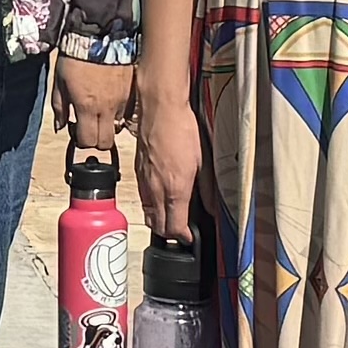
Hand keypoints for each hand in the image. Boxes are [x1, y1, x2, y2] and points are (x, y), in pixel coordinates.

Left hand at [55, 52, 132, 150]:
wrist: (99, 35)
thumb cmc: (75, 57)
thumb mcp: (59, 82)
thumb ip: (59, 108)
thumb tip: (60, 127)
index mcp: (86, 107)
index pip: (88, 141)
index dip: (81, 141)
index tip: (76, 130)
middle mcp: (107, 108)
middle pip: (106, 142)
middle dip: (96, 139)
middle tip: (88, 126)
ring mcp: (122, 100)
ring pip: (118, 126)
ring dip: (108, 124)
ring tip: (100, 110)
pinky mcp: (132, 91)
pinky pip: (127, 111)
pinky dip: (118, 111)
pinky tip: (110, 100)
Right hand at [138, 84, 206, 242]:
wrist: (160, 110)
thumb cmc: (183, 130)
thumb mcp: (203, 161)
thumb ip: (206, 189)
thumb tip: (210, 207)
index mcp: (175, 190)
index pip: (174, 227)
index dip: (183, 236)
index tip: (190, 237)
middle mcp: (156, 191)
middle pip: (158, 226)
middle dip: (170, 232)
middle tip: (182, 230)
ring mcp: (144, 183)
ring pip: (147, 215)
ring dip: (159, 221)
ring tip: (172, 217)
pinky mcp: (137, 173)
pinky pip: (143, 199)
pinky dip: (151, 206)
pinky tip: (161, 198)